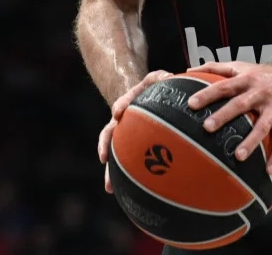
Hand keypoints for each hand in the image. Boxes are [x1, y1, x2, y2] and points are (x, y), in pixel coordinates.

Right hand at [97, 70, 172, 192]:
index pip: (122, 103)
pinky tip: (129, 194)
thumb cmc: (153, 88)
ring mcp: (122, 136)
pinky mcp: (129, 148)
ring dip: (111, 171)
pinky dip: (126, 178)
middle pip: (109, 134)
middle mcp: (120, 121)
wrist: (142, 97)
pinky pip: (126, 163)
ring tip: (109, 188)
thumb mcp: (156, 78)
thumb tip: (169, 77)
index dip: (120, 106)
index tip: (117, 112)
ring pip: (114, 154)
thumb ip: (160, 77)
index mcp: (128, 103)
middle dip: (105, 147)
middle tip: (103, 158)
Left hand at [185, 61, 271, 177]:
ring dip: (251, 142)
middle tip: (207, 127)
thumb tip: (188, 70)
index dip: (207, 94)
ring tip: (237, 156)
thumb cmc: (265, 74)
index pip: (224, 86)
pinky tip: (269, 171)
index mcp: (246, 80)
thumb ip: (216, 68)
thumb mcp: (242, 66)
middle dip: (224, 116)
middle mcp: (260, 93)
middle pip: (240, 104)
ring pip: (263, 126)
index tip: (191, 104)